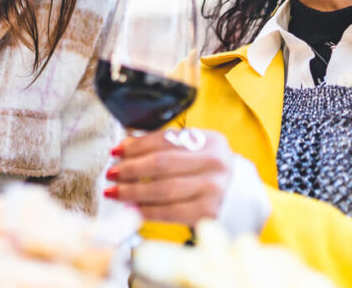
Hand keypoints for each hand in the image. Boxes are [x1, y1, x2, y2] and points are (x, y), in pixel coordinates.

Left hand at [106, 128, 232, 225]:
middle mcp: (214, 162)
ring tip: (114, 192)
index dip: (136, 145)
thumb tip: (124, 146)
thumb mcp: (194, 152)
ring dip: (133, 191)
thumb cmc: (208, 173)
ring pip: (163, 189)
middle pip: (162, 163)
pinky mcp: (209, 212)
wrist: (240, 200)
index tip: (116, 151)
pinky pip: (170, 212)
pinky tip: (131, 209)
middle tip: (111, 173)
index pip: (165, 140)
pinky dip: (147, 211)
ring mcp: (214, 188)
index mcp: (210, 140)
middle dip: (131, 168)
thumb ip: (164, 146)